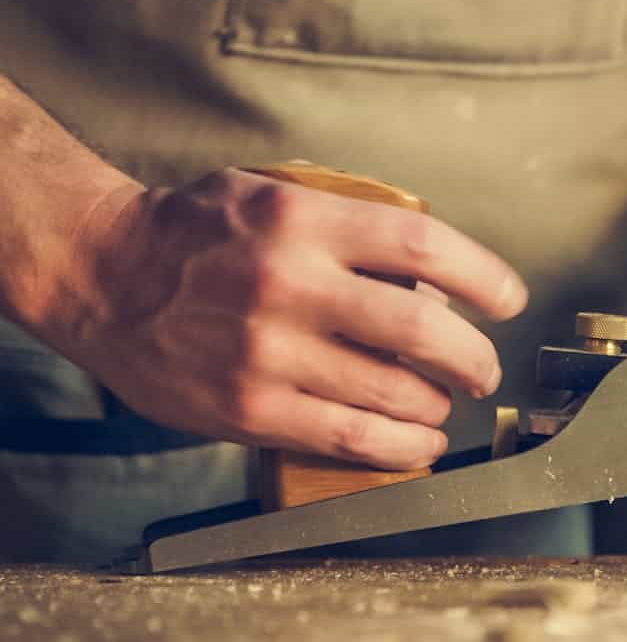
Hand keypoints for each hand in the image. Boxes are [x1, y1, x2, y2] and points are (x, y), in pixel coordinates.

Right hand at [45, 168, 526, 468]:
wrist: (103, 273)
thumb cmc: (195, 232)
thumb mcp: (275, 196)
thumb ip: (349, 226)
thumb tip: (433, 275)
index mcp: (303, 219)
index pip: (424, 246)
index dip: (483, 278)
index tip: (508, 300)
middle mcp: (289, 282)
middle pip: (423, 327)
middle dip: (474, 357)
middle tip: (485, 367)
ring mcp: (269, 350)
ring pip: (394, 390)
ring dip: (440, 404)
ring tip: (446, 403)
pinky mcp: (249, 408)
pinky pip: (350, 435)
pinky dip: (401, 445)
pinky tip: (420, 441)